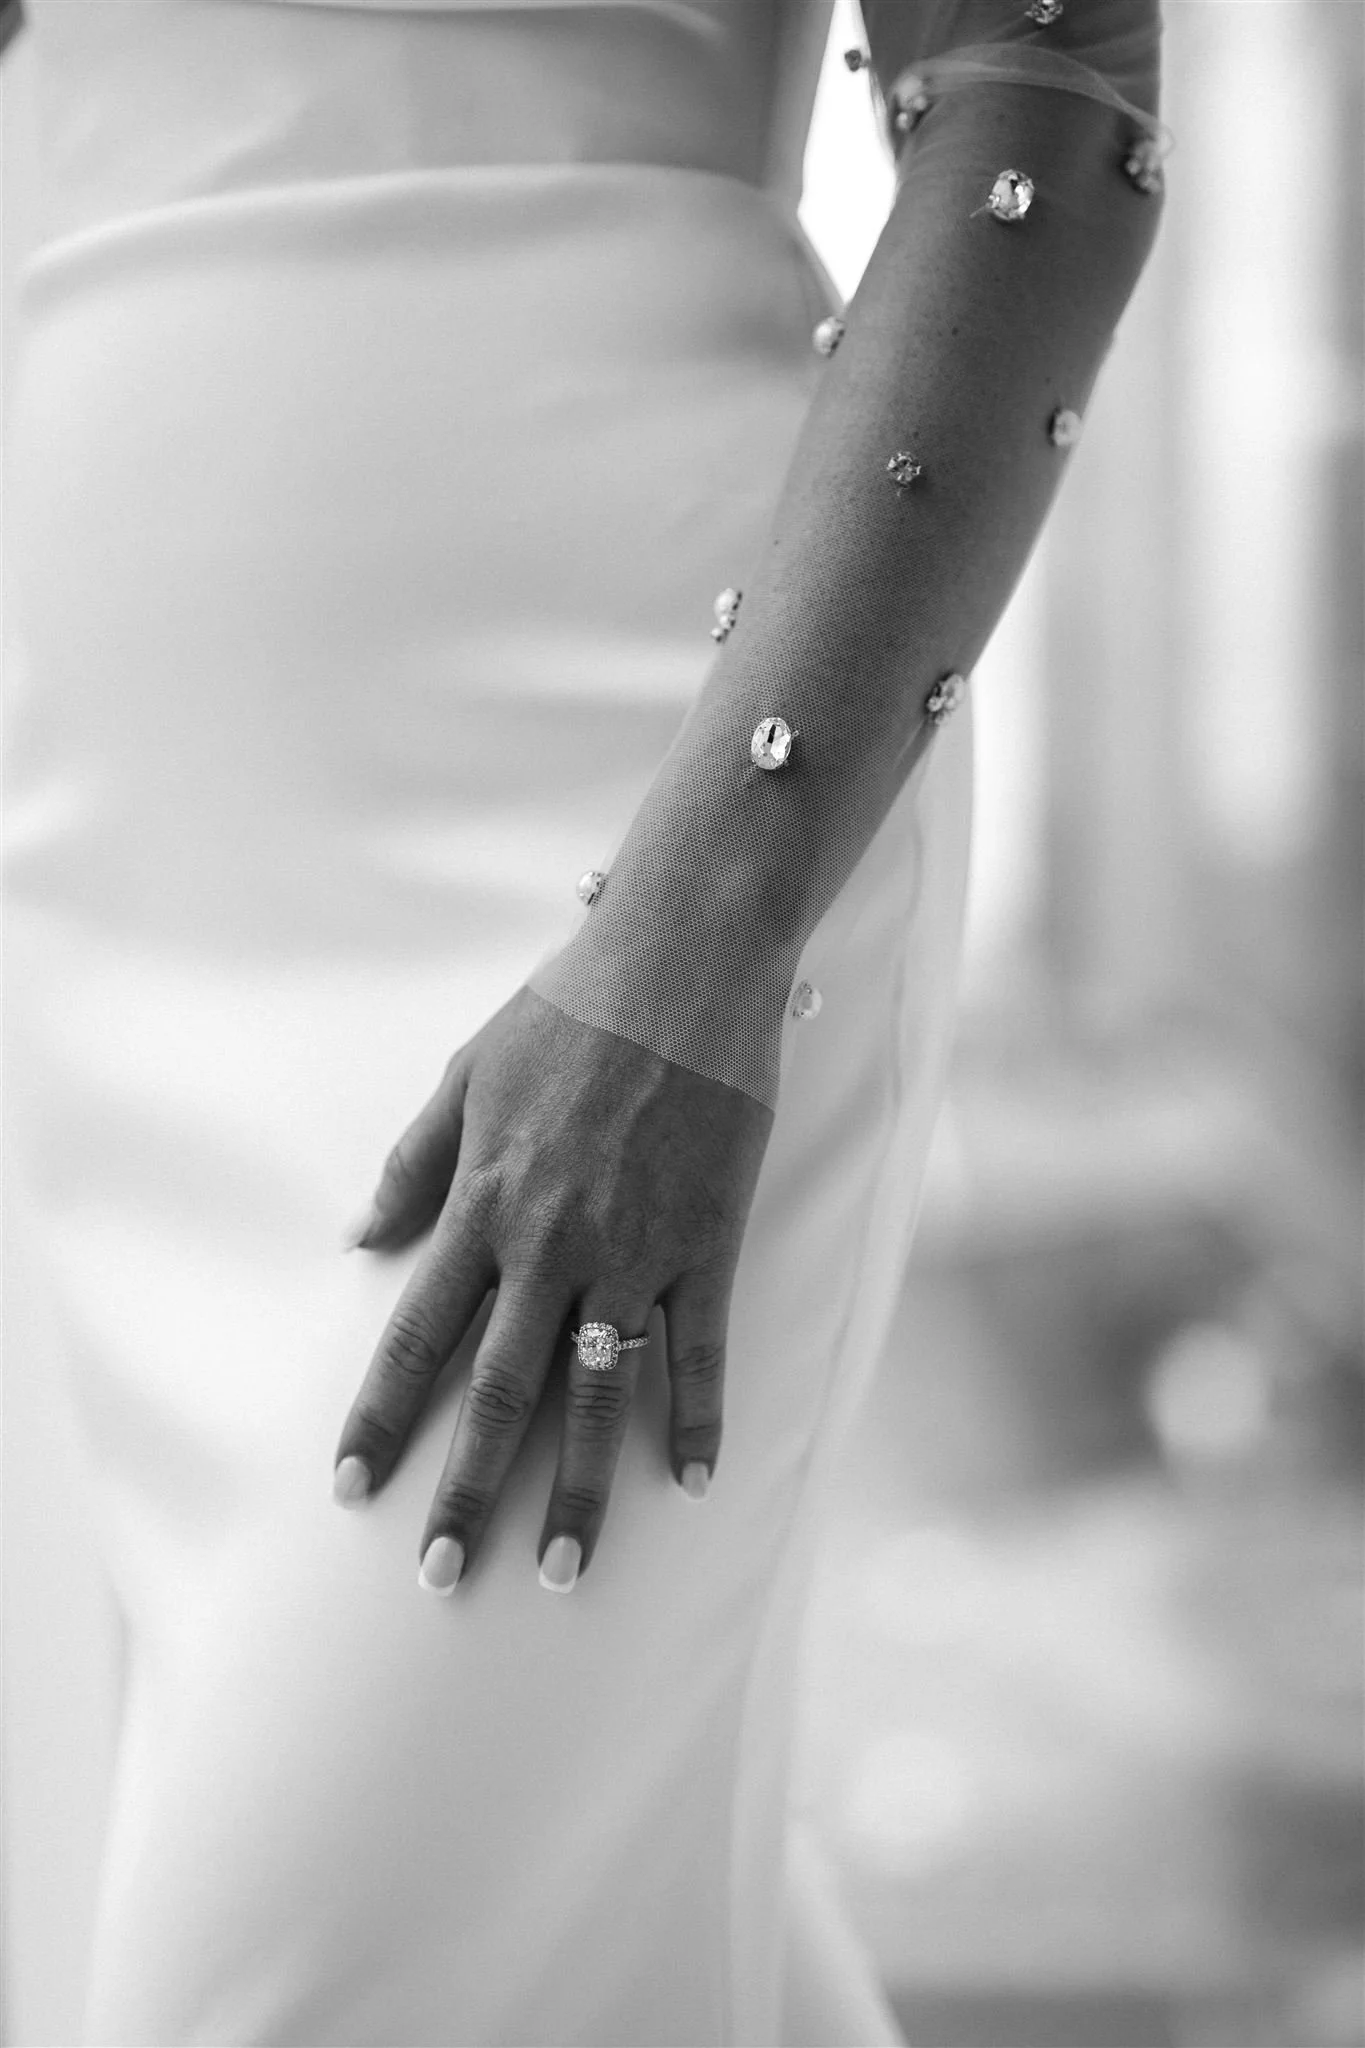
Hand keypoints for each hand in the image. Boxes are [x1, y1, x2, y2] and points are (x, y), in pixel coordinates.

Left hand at [331, 985, 772, 1592]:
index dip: (380, 1418)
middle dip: (465, 1492)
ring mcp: (632, 1252)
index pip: (415, 1337)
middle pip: (497, 1392)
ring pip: (595, 1395)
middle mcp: (549, 1247)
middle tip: (439, 1578)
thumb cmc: (568, 1011)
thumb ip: (412, 1165)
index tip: (350, 1489)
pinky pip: (701, 1352)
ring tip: (557, 1571)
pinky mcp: (706, 1244)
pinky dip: (697, 1422)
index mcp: (482, 1207)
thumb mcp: (465, 1076)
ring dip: (574, 1491)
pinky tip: (689, 1487)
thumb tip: (357, 1241)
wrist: (680, 965)